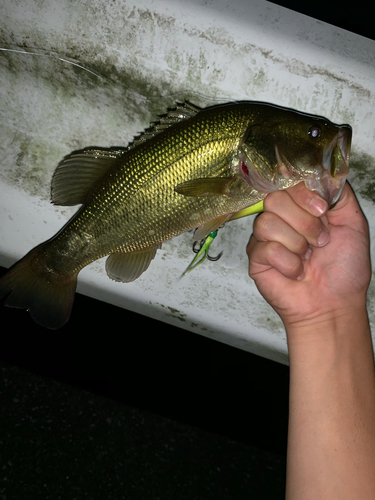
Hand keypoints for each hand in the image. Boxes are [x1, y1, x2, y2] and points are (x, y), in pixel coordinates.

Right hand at [247, 182, 370, 335]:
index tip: (322, 210)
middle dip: (303, 222)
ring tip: (307, 259)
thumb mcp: (353, 223)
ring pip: (267, 222)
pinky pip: (265, 247)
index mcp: (303, 207)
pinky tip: (296, 272)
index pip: (290, 182)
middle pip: (274, 198)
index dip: (303, 194)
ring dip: (296, 244)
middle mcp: (283, 218)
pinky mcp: (256, 257)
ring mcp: (266, 237)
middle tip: (319, 241)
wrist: (333, 304)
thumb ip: (338, 194)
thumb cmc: (344, 270)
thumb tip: (322, 173)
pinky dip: (288, 263)